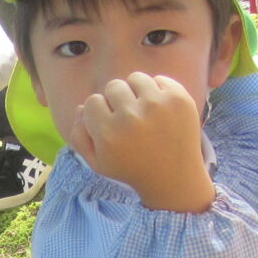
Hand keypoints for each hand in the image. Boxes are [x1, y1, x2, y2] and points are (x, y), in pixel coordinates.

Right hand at [71, 72, 214, 212]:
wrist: (174, 179)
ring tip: (143, 111)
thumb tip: (81, 108)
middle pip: (113, 86)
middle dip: (117, 101)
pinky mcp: (179, 98)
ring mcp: (158, 105)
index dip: (99, 113)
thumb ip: (79, 137)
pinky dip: (158, 92)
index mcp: (108, 134)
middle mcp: (131, 117)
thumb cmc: (132, 169)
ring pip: (135, 78)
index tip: (111, 127)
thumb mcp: (97, 163)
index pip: (92, 101)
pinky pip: (160, 79)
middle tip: (129, 120)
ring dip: (136, 92)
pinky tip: (161, 112)